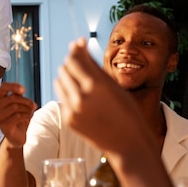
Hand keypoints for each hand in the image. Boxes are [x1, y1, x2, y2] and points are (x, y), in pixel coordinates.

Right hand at [0, 82, 36, 146]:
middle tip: (34, 106)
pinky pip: (18, 116)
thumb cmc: (20, 117)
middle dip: (26, 101)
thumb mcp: (19, 103)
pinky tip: (28, 119)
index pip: (4, 87)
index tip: (24, 90)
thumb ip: (18, 95)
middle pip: (12, 98)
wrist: (19, 135)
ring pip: (16, 107)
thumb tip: (21, 90)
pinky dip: (26, 116)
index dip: (14, 86)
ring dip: (27, 110)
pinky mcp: (3, 126)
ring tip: (30, 113)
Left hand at [54, 38, 150, 155]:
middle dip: (71, 63)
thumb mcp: (114, 85)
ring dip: (67, 77)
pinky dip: (68, 93)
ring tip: (81, 80)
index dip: (75, 50)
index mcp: (96, 85)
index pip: (74, 58)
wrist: (128, 142)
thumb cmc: (126, 110)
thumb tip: (79, 44)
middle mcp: (81, 97)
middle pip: (64, 68)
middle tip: (81, 63)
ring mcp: (73, 110)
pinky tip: (81, 96)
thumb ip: (93, 65)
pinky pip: (61, 98)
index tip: (79, 45)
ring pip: (59, 82)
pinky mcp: (68, 120)